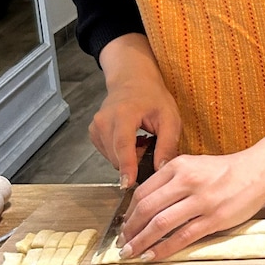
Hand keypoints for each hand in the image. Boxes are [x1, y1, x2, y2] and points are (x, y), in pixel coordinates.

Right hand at [89, 63, 180, 184]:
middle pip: (117, 155)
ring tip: (142, 140)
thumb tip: (162, 169)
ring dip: (129, 157)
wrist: (133, 81)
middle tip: (151, 146)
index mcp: (123, 113)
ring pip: (113, 158)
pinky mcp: (94, 133)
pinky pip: (109, 154)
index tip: (128, 183)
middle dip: (135, 161)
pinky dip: (121, 153)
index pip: (123, 145)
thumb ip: (167, 144)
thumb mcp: (170, 118)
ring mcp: (96, 127)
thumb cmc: (153, 97)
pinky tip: (132, 140)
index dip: (127, 166)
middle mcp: (104, 120)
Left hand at [120, 150, 264, 261]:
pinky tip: (153, 256)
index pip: (143, 192)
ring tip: (131, 253)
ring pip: (161, 224)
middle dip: (130, 230)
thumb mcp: (194, 165)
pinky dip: (164, 248)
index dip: (128, 213)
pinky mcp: (214, 218)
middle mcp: (186, 181)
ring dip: (142, 242)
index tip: (124, 226)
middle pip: (147, 209)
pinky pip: (182, 236)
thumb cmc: (227, 170)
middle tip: (122, 244)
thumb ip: (171, 180)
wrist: (259, 170)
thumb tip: (148, 204)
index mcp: (178, 167)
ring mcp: (201, 201)